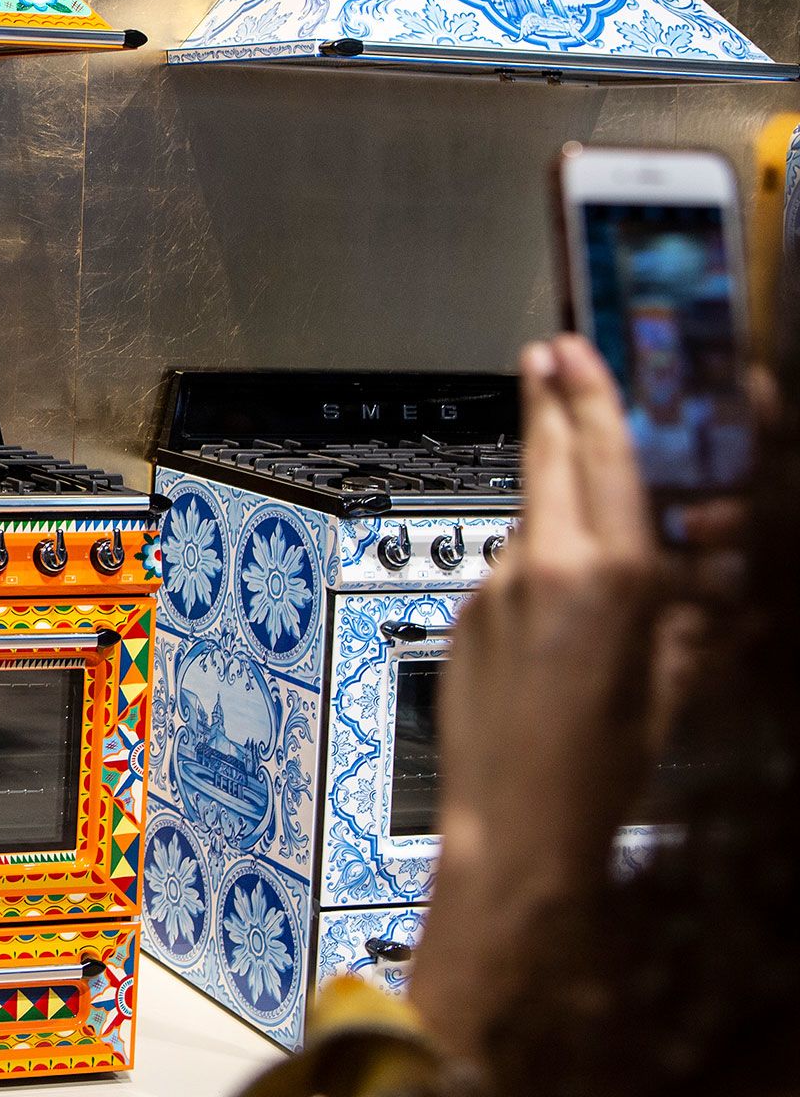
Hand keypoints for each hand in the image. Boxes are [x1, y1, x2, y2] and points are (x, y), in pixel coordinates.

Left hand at [411, 336, 665, 1066]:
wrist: (513, 821)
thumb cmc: (600, 767)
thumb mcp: (671, 686)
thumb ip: (685, 620)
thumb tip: (701, 582)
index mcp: (610, 575)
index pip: (602, 459)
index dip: (589, 397)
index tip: (571, 349)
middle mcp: (544, 565)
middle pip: (546, 457)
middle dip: (546, 403)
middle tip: (543, 356)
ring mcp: (497, 586)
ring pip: (530, 517)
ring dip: (548, 496)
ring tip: (564, 473)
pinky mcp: (469, 613)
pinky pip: (510, 572)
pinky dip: (533, 567)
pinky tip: (552, 602)